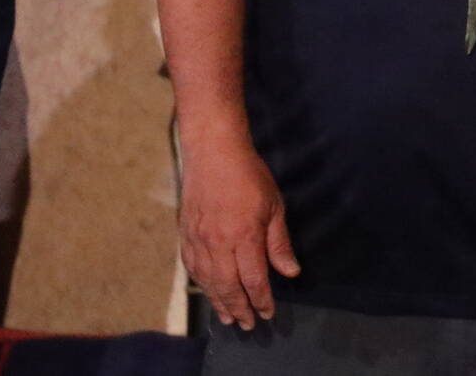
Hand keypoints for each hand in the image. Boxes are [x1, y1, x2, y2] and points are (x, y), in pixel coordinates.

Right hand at [180, 138, 299, 330]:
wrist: (213, 151)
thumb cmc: (249, 175)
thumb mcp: (274, 205)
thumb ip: (278, 242)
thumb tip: (290, 272)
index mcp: (244, 236)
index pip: (254, 279)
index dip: (262, 300)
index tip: (268, 313)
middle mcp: (218, 243)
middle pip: (228, 287)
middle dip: (240, 308)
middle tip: (247, 324)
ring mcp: (198, 240)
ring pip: (208, 281)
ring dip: (219, 302)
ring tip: (228, 316)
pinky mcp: (185, 234)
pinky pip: (192, 268)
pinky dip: (202, 284)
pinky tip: (209, 291)